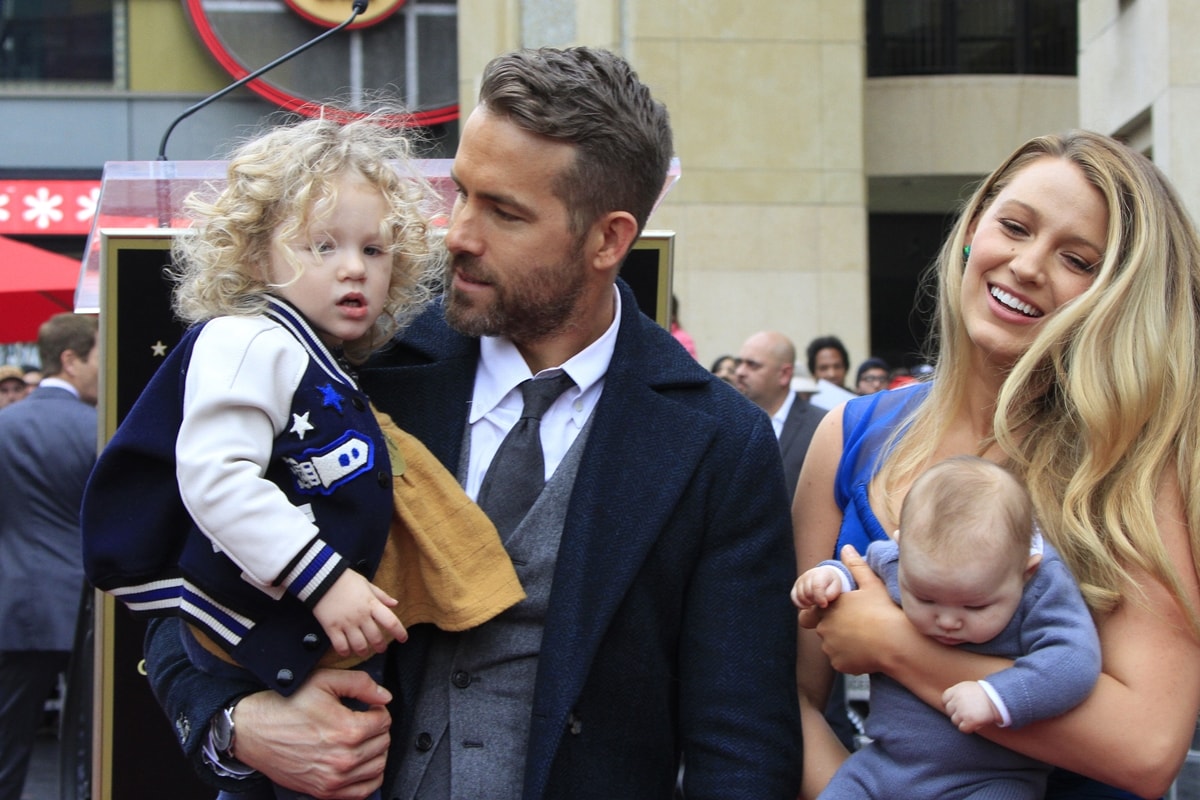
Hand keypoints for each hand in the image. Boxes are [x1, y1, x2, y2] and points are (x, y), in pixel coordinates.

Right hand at [233, 669, 392, 798]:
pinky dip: (369, 777)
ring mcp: (334, 778)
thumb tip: (384, 696)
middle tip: (364, 720)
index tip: (367, 707)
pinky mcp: (324, 791)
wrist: (253, 731)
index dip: (377, 709)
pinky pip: (363, 790)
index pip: (384, 720)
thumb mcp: (324, 680)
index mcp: (347, 730)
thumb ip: (360, 683)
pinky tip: (361, 763)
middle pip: (383, 743)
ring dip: (376, 751)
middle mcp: (343, 758)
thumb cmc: (285, 705)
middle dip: (377, 729)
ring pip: (378, 767)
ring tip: (362, 739)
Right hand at [314, 570, 408, 655]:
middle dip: (380, 646)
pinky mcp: (331, 627)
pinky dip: (345, 652)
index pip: (391, 621)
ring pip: (359, 645)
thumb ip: (381, 596)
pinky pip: (340, 646)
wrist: (322, 578)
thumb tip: (395, 604)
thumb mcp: (367, 584)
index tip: (403, 639)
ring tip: (364, 651)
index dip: (399, 632)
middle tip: (381, 648)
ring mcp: (346, 623)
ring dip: (364, 651)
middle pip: (375, 638)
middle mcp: (361, 616)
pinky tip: (347, 651)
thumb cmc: (346, 580)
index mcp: (371, 604)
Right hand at [792, 566, 844, 608]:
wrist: (825, 575)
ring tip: (816, 603)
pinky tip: (807, 606)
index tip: (824, 605)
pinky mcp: (795, 586)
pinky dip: (799, 604)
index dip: (820, 598)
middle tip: (821, 604)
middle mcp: (808, 575)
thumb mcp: (836, 587)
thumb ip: (831, 594)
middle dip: (815, 601)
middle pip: (808, 593)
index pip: (816, 586)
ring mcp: (800, 580)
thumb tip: (822, 602)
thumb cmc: (832, 583)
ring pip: (800, 596)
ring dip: (808, 603)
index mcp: (820, 574)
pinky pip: (794, 597)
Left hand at [807, 545, 907, 674]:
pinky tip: (868, 652)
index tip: (843, 614)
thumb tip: (846, 547)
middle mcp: (824, 628)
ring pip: (833, 646)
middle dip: (837, 628)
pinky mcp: (839, 665)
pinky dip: (851, 659)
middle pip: (825, 629)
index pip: (813, 611)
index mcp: (828, 607)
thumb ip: (856, 566)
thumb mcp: (871, 584)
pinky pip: (842, 661)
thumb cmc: (884, 611)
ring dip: (843, 644)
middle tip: (860, 627)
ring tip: (866, 639)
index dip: (827, 612)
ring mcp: (830, 648)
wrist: (896, 643)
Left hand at [943, 680, 999, 733]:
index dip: (951, 704)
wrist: (999, 699)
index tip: (959, 707)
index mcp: (956, 690)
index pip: (945, 699)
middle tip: (968, 713)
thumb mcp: (968, 687)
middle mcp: (957, 700)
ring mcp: (962, 710)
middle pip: (949, 710)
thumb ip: (958, 693)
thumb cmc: (985, 693)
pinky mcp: (969, 720)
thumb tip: (948, 704)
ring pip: (954, 720)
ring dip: (962, 721)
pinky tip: (976, 724)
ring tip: (973, 717)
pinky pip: (962, 728)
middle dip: (957, 713)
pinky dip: (968, 728)